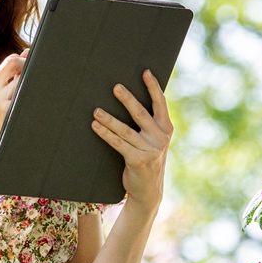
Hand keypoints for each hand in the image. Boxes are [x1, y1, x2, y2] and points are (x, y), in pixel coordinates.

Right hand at [0, 49, 27, 153]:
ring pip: (22, 77)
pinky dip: (33, 94)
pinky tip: (32, 104)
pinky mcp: (6, 109)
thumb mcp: (4, 97)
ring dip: (33, 83)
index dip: (26, 59)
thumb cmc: (5, 120)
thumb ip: (14, 77)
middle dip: (28, 64)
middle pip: (13, 61)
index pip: (10, 60)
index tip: (37, 64)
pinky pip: (24, 92)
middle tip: (40, 74)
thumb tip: (26, 53)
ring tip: (35, 96)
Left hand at [91, 69, 173, 210]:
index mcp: (166, 129)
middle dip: (127, 99)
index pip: (160, 104)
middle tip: (115, 87)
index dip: (153, 87)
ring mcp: (150, 150)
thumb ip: (150, 124)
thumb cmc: (147, 158)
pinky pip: (118, 144)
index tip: (145, 72)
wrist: (148, 191)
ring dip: (109, 119)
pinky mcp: (138, 161)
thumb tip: (131, 98)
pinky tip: (95, 126)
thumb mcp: (155, 140)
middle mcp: (160, 138)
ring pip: (125, 130)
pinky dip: (105, 134)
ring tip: (96, 110)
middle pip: (141, 114)